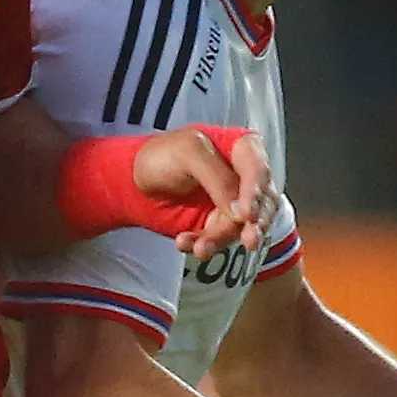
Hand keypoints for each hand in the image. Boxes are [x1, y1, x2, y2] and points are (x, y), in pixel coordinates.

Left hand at [133, 127, 275, 259]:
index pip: (258, 169)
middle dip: (254, 224)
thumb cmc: (162, 155)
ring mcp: (235, 203)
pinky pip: (221, 240)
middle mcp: (245, 177)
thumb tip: (241, 212)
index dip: (255, 193)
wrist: (135, 180)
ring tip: (200, 248)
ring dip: (221, 239)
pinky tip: (185, 244)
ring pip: (242, 227)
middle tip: (248, 240)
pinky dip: (205, 245)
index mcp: (243, 148)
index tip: (247, 214)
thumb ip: (216, 178)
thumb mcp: (188, 153)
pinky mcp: (220, 224)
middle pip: (261, 203)